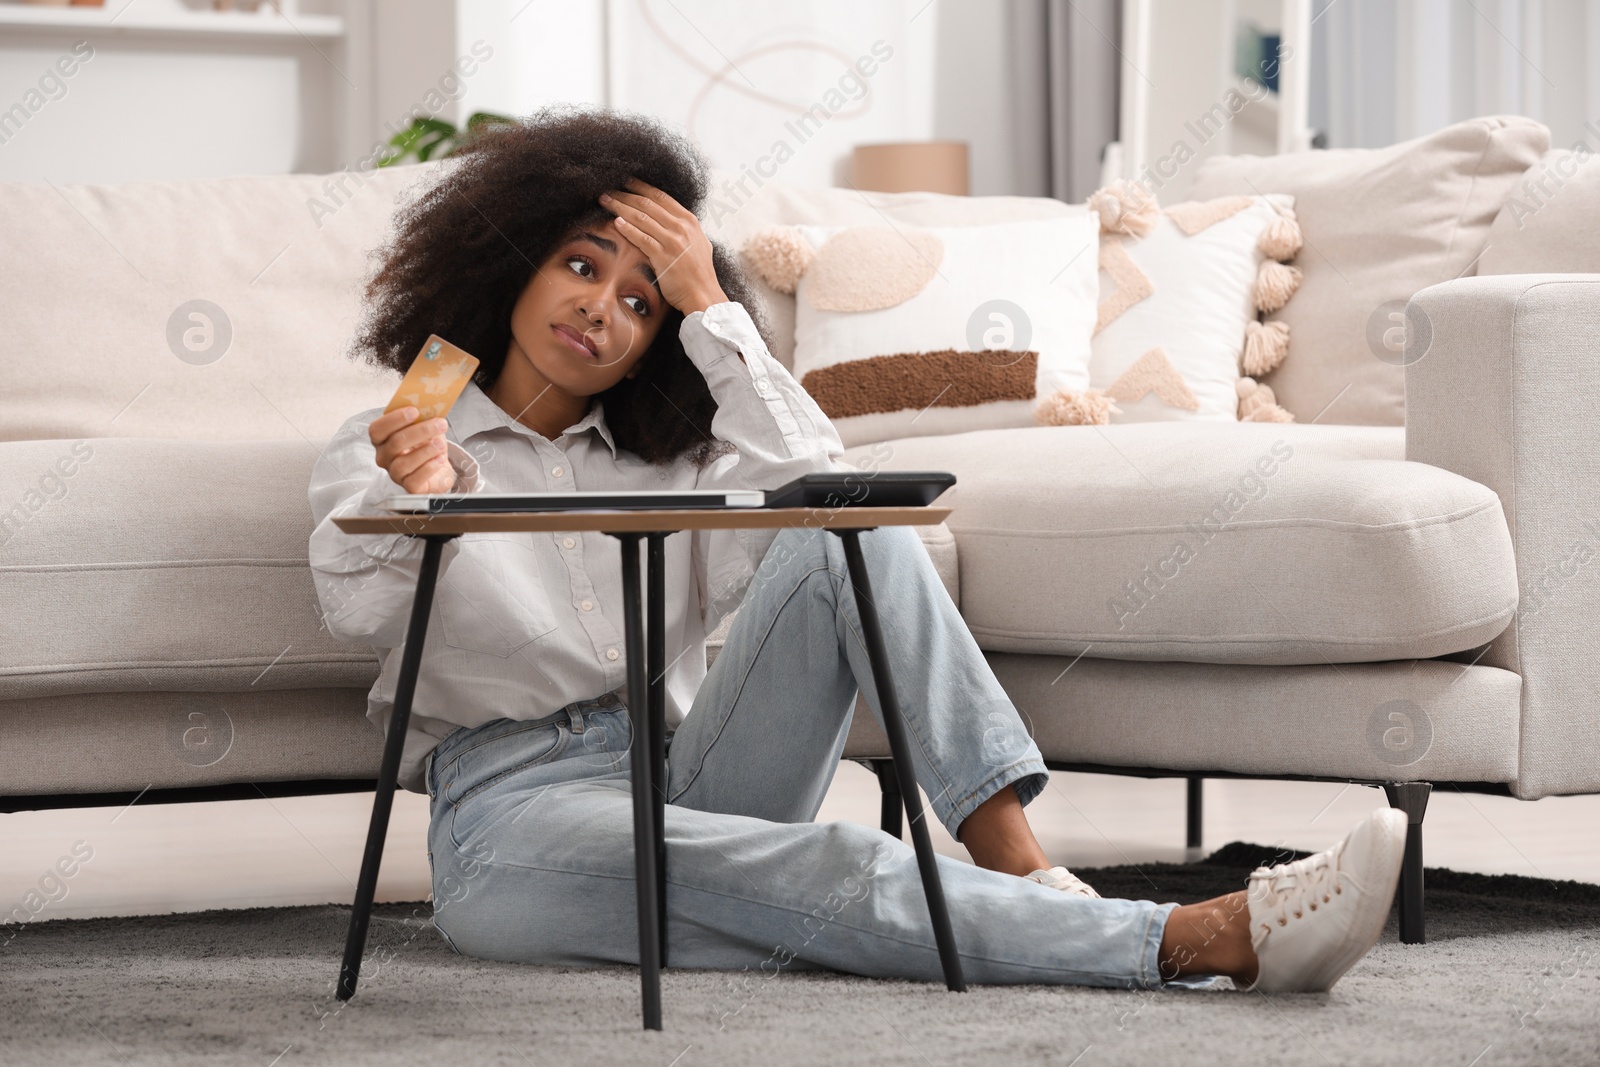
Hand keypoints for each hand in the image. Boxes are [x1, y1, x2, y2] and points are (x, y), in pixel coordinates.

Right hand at [369, 408, 456, 493]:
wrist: (439, 469)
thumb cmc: (427, 445)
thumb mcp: (425, 428)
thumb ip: (423, 416)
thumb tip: (431, 404)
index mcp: (382, 439)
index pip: (377, 429)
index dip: (394, 419)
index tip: (415, 411)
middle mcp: (384, 457)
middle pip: (395, 443)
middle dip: (420, 431)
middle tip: (440, 423)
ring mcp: (395, 473)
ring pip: (404, 462)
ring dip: (426, 450)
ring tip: (441, 443)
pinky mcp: (408, 487)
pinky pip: (414, 479)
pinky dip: (429, 467)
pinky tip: (439, 459)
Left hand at [600, 179, 728, 314]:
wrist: (704, 295)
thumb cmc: (700, 273)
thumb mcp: (699, 243)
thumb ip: (686, 230)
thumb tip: (675, 221)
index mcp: (689, 220)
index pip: (661, 196)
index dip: (640, 187)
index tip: (626, 182)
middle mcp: (681, 227)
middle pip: (647, 204)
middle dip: (625, 194)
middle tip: (608, 190)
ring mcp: (673, 241)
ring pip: (641, 217)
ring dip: (620, 207)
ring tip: (605, 201)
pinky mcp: (664, 256)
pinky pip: (642, 238)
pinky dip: (628, 229)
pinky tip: (615, 222)